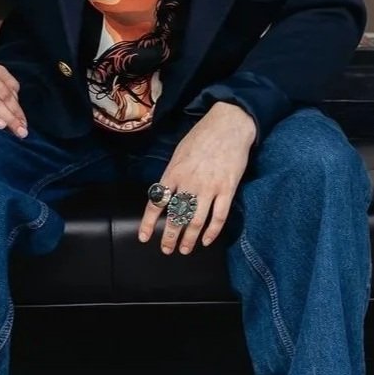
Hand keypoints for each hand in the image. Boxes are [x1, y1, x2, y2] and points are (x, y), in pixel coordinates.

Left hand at [139, 102, 256, 254]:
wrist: (229, 124)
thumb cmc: (203, 136)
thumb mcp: (179, 152)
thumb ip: (173, 174)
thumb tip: (167, 194)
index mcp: (174, 173)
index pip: (157, 203)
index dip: (148, 223)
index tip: (144, 237)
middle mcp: (190, 183)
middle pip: (176, 217)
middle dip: (169, 236)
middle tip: (166, 249)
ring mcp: (210, 187)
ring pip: (196, 221)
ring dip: (189, 239)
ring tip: (185, 250)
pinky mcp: (227, 189)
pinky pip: (219, 216)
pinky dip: (212, 232)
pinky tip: (207, 240)